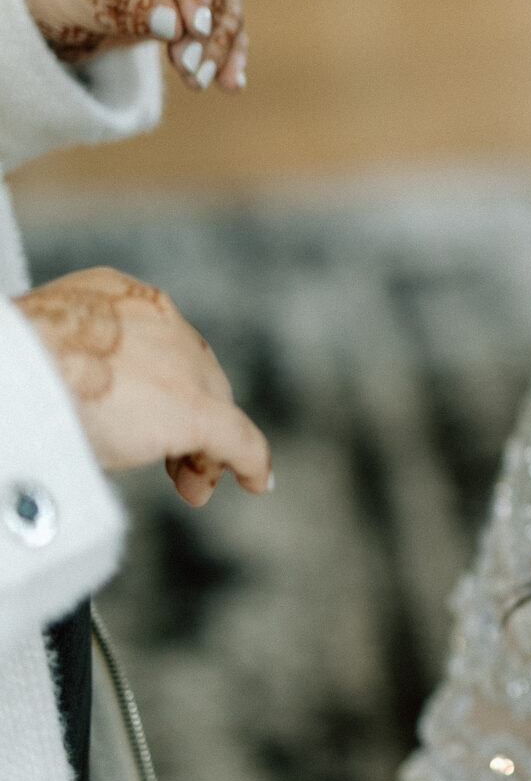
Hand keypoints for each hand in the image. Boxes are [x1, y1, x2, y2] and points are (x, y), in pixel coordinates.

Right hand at [16, 267, 271, 504]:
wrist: (11, 372)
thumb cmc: (10, 366)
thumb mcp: (41, 352)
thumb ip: (71, 367)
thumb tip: (64, 407)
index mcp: (114, 295)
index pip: (158, 343)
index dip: (161, 385)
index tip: (146, 417)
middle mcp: (156, 320)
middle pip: (194, 373)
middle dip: (188, 419)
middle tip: (175, 464)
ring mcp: (178, 363)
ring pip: (212, 405)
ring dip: (207, 447)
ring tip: (192, 485)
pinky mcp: (193, 409)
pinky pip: (237, 438)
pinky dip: (249, 461)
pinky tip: (256, 480)